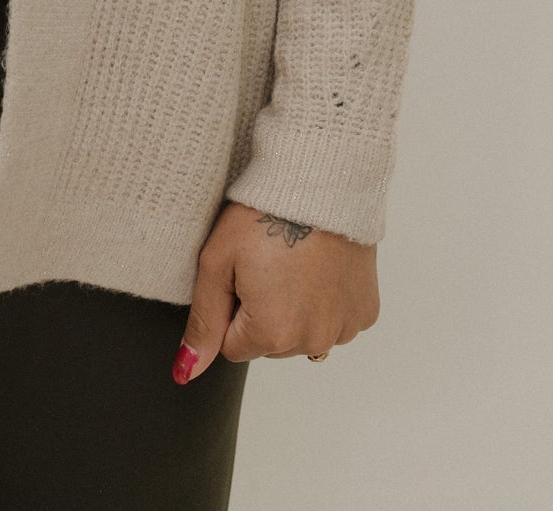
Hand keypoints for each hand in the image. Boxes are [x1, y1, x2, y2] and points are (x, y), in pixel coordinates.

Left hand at [173, 200, 379, 381]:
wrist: (320, 180)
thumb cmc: (263, 213)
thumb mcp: (217, 262)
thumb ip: (203, 322)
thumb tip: (186, 372)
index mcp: (272, 333)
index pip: (234, 346)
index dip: (231, 309)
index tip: (241, 273)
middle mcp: (313, 341)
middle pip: (270, 344)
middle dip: (262, 312)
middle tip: (267, 262)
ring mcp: (345, 328)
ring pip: (304, 335)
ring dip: (295, 309)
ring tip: (294, 261)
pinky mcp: (366, 312)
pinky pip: (336, 321)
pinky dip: (326, 302)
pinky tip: (320, 267)